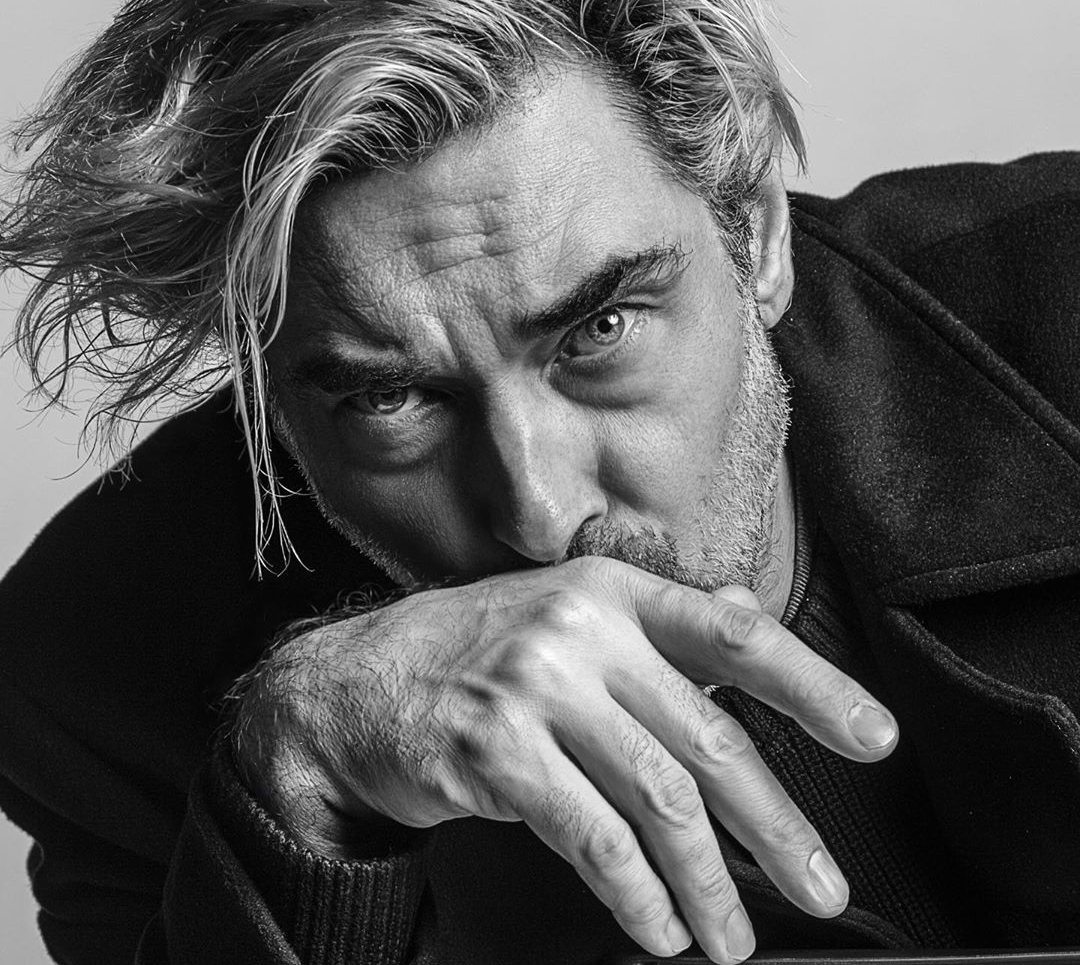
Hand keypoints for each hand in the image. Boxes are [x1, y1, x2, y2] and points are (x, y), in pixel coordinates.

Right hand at [233, 557, 897, 963]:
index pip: (733, 633)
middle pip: (708, 736)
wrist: (355, 682)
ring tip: (730, 936)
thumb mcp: (570, 620)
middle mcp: (581, 631)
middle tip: (822, 885)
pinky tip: (657, 926)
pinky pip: (590, 834)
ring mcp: (535, 685)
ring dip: (707, 882)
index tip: (875, 738)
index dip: (813, 685)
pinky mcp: (493, 747)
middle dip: (775, 824)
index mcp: (612, 594)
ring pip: (657, 796)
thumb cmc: (478, 654)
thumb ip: (658, 636)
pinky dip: (636, 892)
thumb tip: (747, 637)